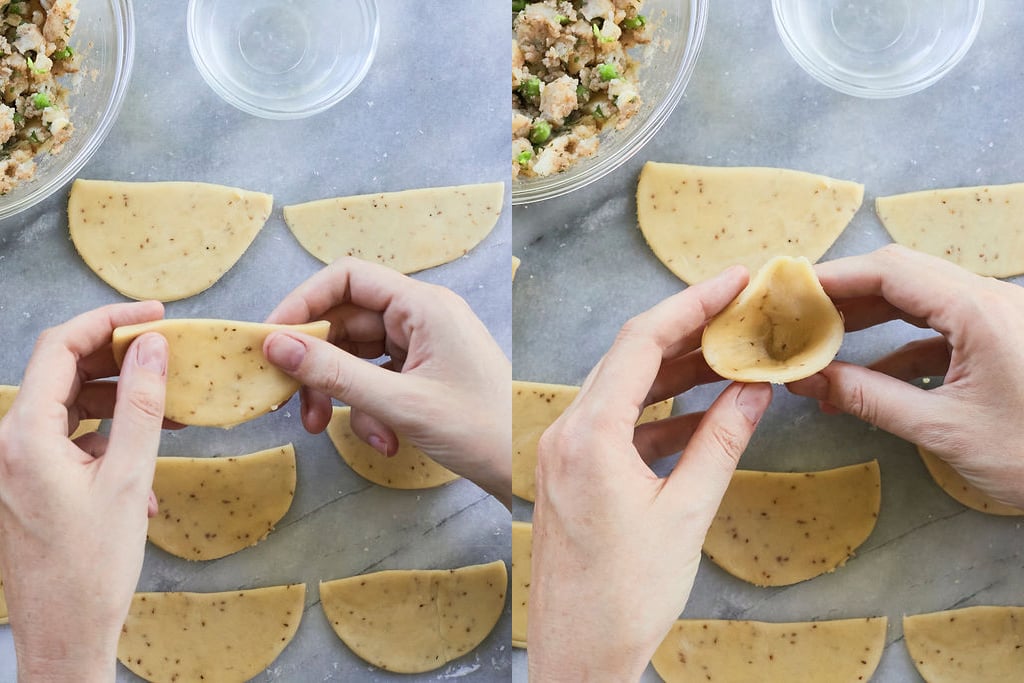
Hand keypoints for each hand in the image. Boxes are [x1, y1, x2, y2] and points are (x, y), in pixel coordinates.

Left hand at [0, 302, 168, 680]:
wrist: (65, 632)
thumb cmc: (91, 567)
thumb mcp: (130, 479)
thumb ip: (142, 406)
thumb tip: (153, 347)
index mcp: (24, 434)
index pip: (61, 347)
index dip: (109, 321)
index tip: (155, 317)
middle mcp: (11, 442)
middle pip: (63, 372)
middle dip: (118, 360)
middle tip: (167, 355)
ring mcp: (19, 464)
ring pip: (70, 405)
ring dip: (120, 401)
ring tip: (169, 410)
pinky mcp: (33, 483)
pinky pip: (71, 439)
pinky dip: (109, 438)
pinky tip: (145, 463)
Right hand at [263, 257, 510, 508]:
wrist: (527, 466)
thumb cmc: (480, 430)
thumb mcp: (399, 403)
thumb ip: (334, 373)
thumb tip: (276, 344)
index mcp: (423, 305)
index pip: (346, 278)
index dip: (302, 303)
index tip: (269, 340)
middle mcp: (423, 316)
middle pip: (346, 321)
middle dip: (317, 364)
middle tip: (293, 403)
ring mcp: (425, 344)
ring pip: (358, 355)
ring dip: (342, 394)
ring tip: (331, 430)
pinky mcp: (426, 372)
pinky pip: (379, 378)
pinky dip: (369, 408)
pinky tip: (383, 441)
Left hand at [528, 267, 772, 680]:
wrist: (577, 654)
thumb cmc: (624, 598)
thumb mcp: (685, 515)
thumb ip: (720, 444)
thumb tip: (754, 391)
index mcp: (588, 435)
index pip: (641, 343)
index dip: (691, 305)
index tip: (734, 282)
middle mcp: (564, 432)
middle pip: (629, 356)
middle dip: (687, 328)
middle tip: (740, 309)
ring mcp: (562, 452)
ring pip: (623, 388)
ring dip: (675, 369)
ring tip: (731, 352)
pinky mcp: (570, 473)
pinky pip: (618, 424)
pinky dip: (659, 413)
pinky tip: (703, 409)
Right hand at [787, 244, 1023, 506]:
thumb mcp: (944, 429)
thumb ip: (869, 399)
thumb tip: (806, 382)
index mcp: (979, 311)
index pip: (890, 271)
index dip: (833, 277)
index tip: (787, 291)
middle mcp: (991, 300)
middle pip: (902, 274)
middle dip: (845, 292)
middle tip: (795, 313)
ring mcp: (1000, 317)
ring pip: (920, 298)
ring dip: (869, 315)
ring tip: (821, 338)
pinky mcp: (1003, 339)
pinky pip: (941, 326)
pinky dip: (900, 343)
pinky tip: (868, 374)